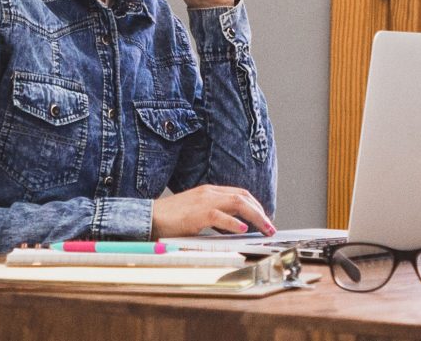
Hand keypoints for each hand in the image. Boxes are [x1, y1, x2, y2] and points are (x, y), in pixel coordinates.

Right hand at [151, 184, 274, 237]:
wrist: (149, 218)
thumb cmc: (170, 219)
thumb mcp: (196, 213)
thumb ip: (214, 216)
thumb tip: (235, 227)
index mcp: (209, 191)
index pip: (240, 193)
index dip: (256, 206)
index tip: (264, 218)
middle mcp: (209, 193)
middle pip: (244, 197)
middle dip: (261, 212)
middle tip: (270, 227)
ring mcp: (203, 201)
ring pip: (238, 203)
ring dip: (256, 217)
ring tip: (265, 228)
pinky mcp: (196, 214)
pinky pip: (220, 216)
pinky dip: (234, 222)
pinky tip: (244, 229)